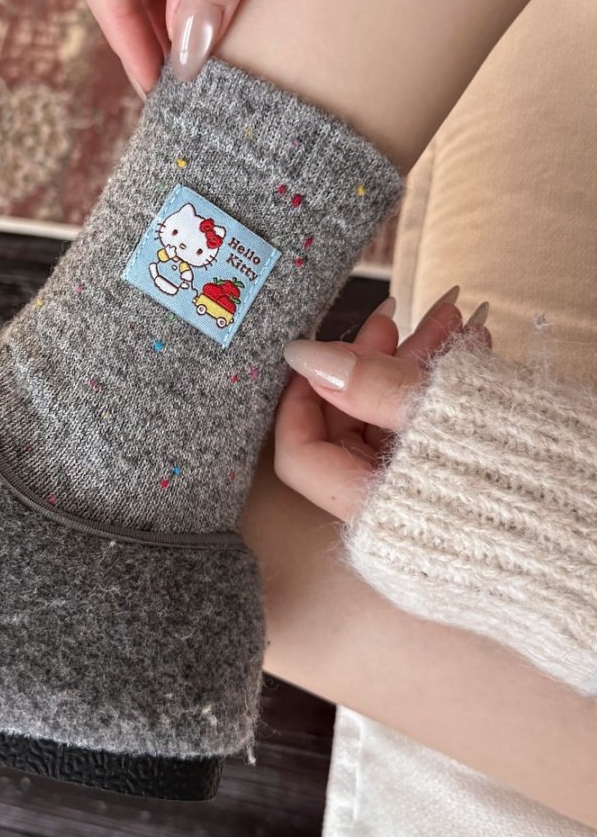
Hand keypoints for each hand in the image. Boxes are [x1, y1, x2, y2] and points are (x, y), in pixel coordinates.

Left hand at [274, 292, 490, 520]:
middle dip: (372, 363)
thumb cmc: (536, 477)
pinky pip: (435, 441)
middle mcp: (391, 522)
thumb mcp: (449, 417)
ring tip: (453, 313)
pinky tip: (474, 346)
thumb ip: (372, 387)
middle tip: (398, 313)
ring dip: (417, 366)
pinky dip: (447, 394)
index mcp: (374, 513)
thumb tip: (303, 356)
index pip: (300, 455)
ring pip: (400, 428)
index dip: (304, 394)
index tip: (320, 346)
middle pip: (352, 432)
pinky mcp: (463, 502)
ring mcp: (428, 515)